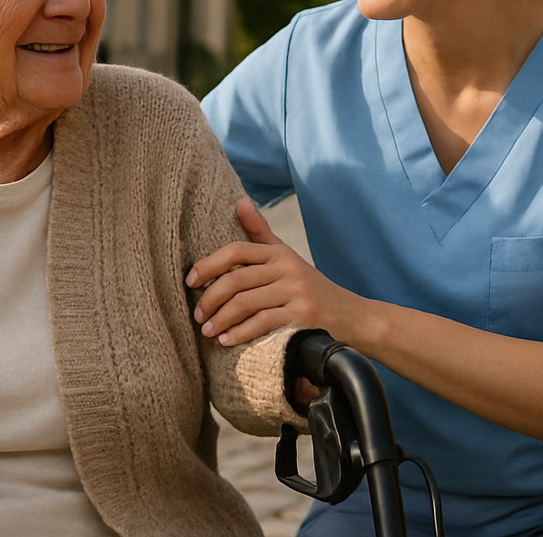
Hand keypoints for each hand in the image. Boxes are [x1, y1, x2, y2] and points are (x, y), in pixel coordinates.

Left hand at [186, 198, 367, 346]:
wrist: (352, 317)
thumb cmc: (311, 288)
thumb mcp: (287, 258)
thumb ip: (261, 233)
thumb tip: (239, 201)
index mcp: (279, 253)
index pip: (237, 250)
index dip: (208, 264)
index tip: (190, 281)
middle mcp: (288, 268)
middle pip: (236, 279)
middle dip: (210, 299)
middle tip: (197, 315)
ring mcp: (296, 292)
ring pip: (245, 302)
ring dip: (221, 319)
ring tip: (207, 331)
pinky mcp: (302, 316)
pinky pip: (263, 323)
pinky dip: (240, 333)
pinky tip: (227, 341)